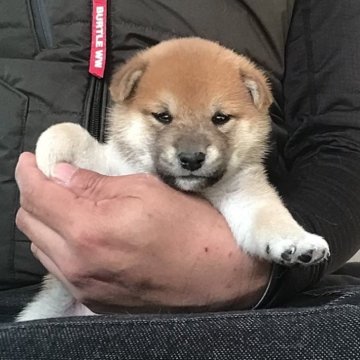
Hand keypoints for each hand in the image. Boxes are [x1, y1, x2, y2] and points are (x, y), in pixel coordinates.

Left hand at [15, 152, 270, 312]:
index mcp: (90, 229)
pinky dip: (61, 244)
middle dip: (36, 194)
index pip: (37, 195)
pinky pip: (61, 267)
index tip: (33, 159)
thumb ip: (98, 184)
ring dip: (47, 220)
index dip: (30, 171)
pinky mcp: (96, 299)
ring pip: (41, 246)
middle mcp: (79, 263)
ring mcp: (85, 286)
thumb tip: (65, 174)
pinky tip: (83, 232)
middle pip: (31, 222)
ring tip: (69, 203)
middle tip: (54, 178)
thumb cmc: (192, 226)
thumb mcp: (147, 190)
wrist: (219, 275)